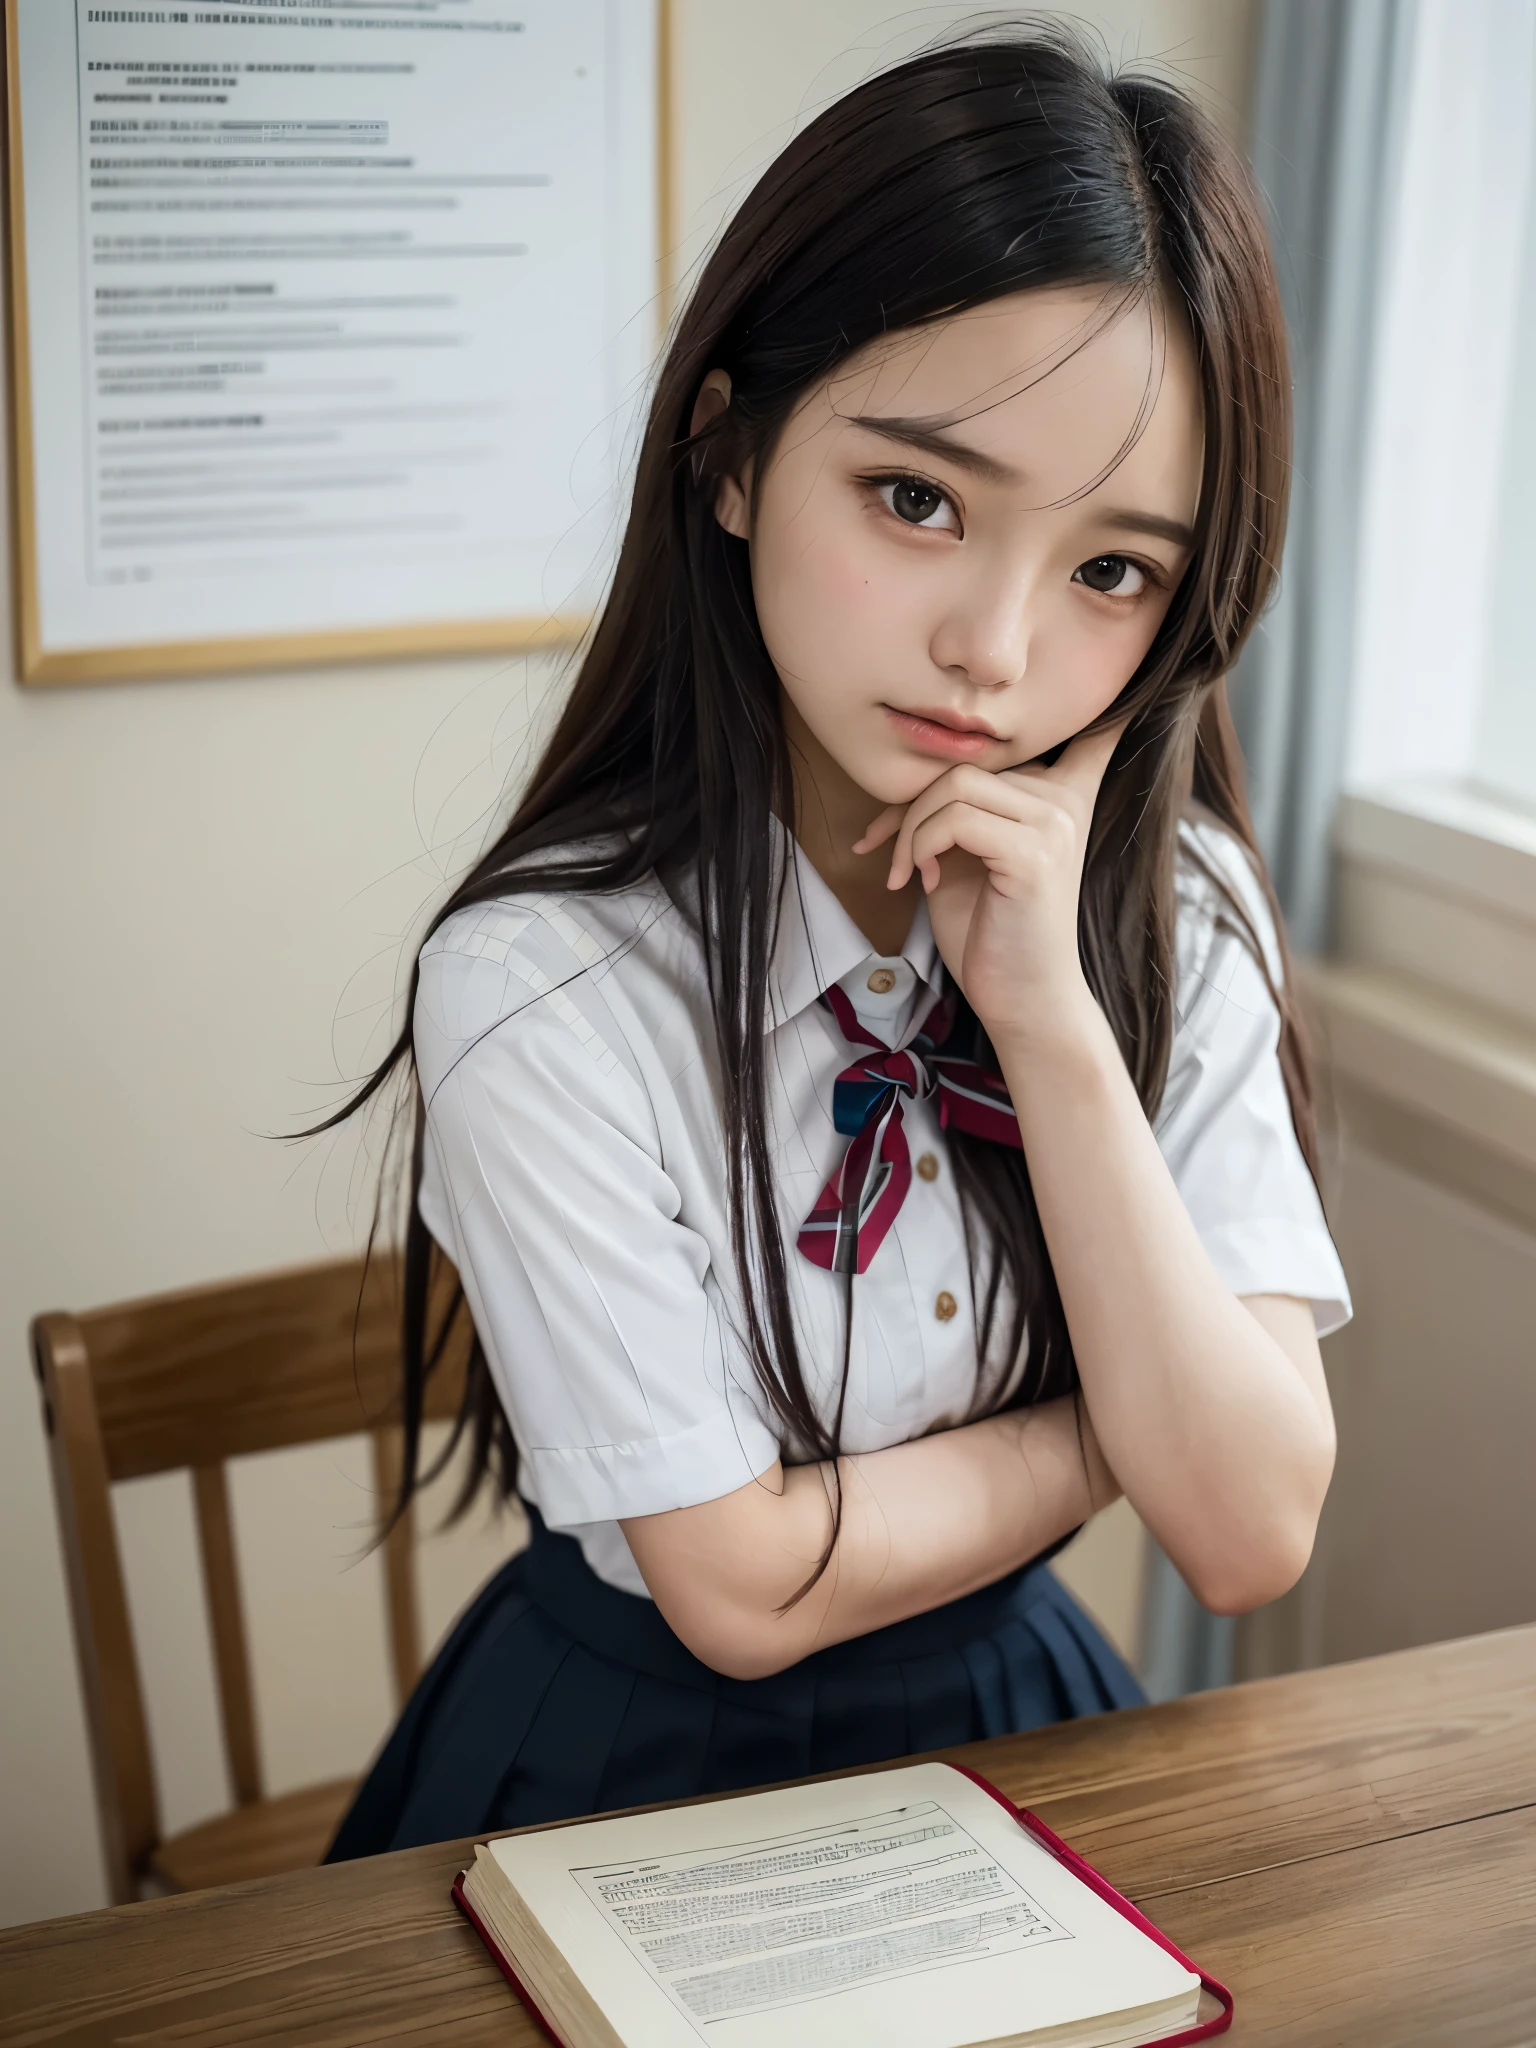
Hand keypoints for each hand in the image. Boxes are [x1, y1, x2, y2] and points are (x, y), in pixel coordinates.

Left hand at [852, 723, 1123, 1044]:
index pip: (1092, 731)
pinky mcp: (1035, 852)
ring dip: (909, 827)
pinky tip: (920, 879)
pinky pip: (952, 818)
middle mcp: (1066, 800)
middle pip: (965, 760)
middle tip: (885, 848)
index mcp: (1063, 796)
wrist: (1020, 999)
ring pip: (952, 784)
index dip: (1103, 702)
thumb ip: (959, 809)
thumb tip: (910, 778)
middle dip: (910, 802)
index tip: (1123, 685)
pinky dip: (918, 845)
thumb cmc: (991, 931)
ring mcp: (1055, 822)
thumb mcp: (968, 856)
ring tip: (908, 870)